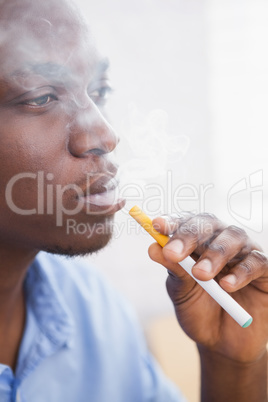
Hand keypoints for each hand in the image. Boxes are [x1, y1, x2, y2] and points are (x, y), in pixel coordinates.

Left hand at [148, 212, 267, 363]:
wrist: (223, 343)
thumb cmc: (199, 311)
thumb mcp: (182, 292)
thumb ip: (173, 270)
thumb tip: (153, 247)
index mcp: (197, 242)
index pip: (186, 223)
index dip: (173, 222)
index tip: (157, 226)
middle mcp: (221, 240)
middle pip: (208, 224)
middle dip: (189, 236)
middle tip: (173, 253)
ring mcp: (244, 252)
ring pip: (234, 237)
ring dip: (215, 254)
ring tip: (200, 274)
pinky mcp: (265, 270)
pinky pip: (256, 261)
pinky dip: (242, 271)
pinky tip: (227, 286)